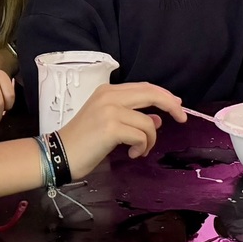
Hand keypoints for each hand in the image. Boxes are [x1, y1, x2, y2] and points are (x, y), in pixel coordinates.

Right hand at [56, 83, 185, 180]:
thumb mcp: (109, 124)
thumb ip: (132, 117)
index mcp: (108, 91)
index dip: (164, 95)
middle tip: (182, 119)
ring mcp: (109, 111)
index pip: (144, 87)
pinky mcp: (110, 127)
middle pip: (151, 94)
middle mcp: (109, 96)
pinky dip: (142, 147)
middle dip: (171, 106)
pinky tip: (132, 153)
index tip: (177, 105)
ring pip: (148, 122)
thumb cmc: (83, 141)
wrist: (59, 154)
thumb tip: (156, 119)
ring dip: (150, 140)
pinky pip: (141, 136)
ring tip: (139, 150)